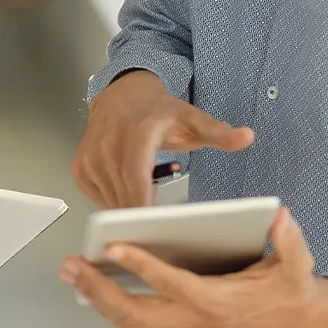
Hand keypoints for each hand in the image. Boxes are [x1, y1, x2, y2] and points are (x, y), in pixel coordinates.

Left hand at [60, 206, 327, 327]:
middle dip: (101, 291)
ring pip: (132, 327)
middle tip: (74, 267)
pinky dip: (113, 314)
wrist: (295, 327)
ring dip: (100, 302)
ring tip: (75, 276)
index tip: (115, 248)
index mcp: (218, 301)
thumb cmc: (288, 294)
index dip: (142, 267)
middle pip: (138, 315)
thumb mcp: (297, 268)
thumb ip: (290, 243)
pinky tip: (94, 294)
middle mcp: (196, 323)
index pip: (173, 285)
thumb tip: (281, 218)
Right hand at [72, 70, 253, 208]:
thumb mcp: (191, 119)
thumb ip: (219, 132)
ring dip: (128, 210)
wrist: (122, 96)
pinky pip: (97, 197)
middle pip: (122, 193)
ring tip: (148, 206)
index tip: (152, 224)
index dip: (141, 202)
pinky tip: (128, 194)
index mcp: (137, 133)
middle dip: (139, 216)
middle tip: (159, 231)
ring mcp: (90, 156)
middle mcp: (108, 143)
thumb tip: (246, 137)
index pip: (135, 175)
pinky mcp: (80, 166)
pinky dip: (113, 203)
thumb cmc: (157, 111)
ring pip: (109, 200)